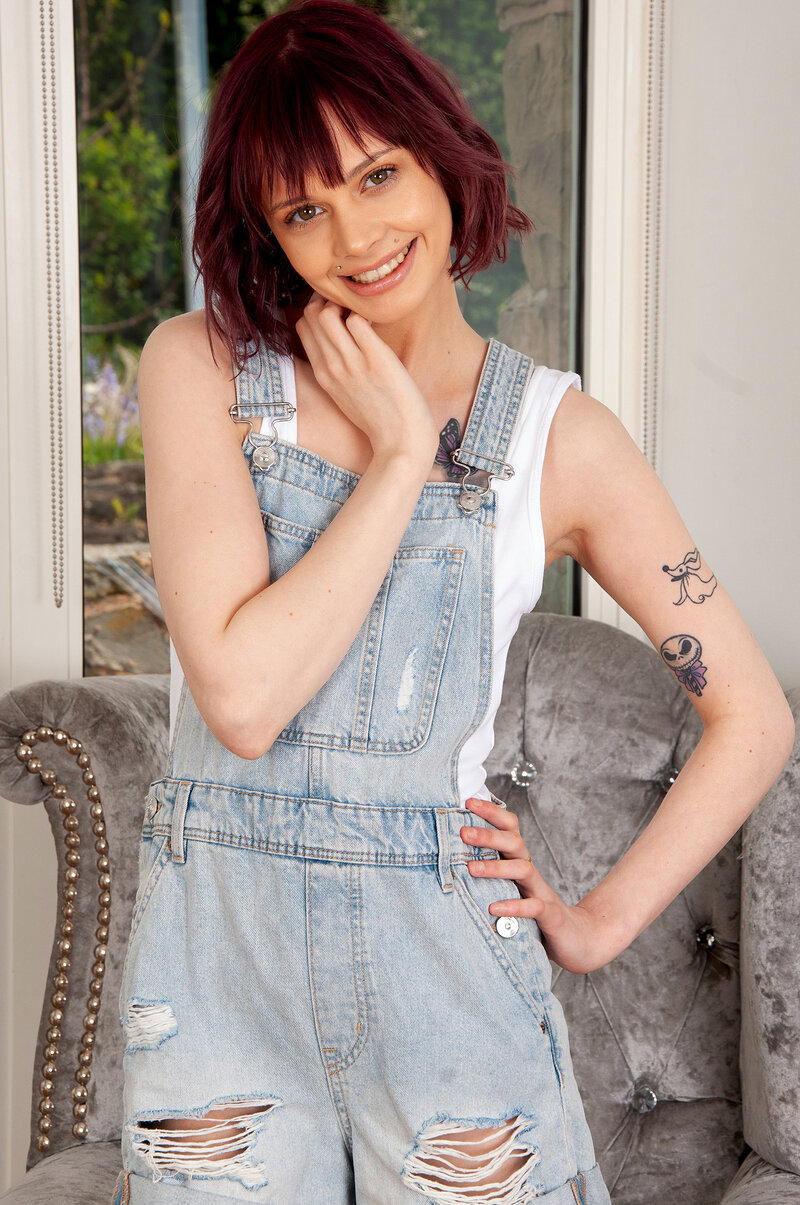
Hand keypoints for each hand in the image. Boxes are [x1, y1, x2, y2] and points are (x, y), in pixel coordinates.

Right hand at [294, 292, 437, 466]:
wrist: (401, 442)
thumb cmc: (380, 419)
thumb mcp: (347, 395)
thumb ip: (338, 370)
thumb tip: (342, 344)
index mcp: (323, 375)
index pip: (303, 326)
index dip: (318, 310)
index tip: (339, 311)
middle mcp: (332, 367)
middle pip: (311, 315)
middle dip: (329, 300)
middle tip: (352, 305)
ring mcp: (352, 363)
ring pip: (327, 313)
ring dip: (344, 304)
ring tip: (364, 313)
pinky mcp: (376, 359)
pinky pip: (357, 321)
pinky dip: (365, 314)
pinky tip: (379, 322)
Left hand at [461, 797, 622, 973]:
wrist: (578, 940)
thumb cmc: (534, 912)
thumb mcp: (509, 888)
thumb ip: (489, 874)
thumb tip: (451, 857)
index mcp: (519, 861)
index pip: (509, 828)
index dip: (491, 812)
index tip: (468, 801)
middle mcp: (530, 872)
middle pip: (513, 843)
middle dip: (488, 835)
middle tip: (463, 832)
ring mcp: (541, 892)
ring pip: (523, 870)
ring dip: (496, 867)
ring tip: (471, 869)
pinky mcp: (550, 916)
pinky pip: (533, 907)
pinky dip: (514, 906)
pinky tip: (494, 908)